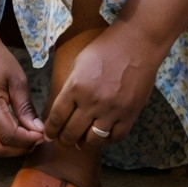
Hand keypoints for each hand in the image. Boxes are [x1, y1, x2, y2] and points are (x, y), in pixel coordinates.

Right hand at [0, 36, 45, 157]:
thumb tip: (38, 131)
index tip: (43, 136)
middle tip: (35, 141)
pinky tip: (13, 136)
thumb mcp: (18, 80)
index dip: (27, 140)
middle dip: (17, 150)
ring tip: (25, 141)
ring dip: (7, 151)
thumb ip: (26, 108)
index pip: (8, 134)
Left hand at [44, 23, 161, 147]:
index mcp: (75, 87)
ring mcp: (112, 110)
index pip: (56, 118)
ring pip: (93, 141)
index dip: (50, 130)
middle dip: (64, 140)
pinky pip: (115, 137)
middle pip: (71, 133)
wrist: (137, 43)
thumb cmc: (105, 49)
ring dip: (84, 144)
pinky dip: (107, 140)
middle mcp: (92, 102)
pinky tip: (103, 134)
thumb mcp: (79, 63)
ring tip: (82, 141)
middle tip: (64, 140)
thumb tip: (63, 109)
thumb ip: (70, 87)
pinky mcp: (130, 114)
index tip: (50, 135)